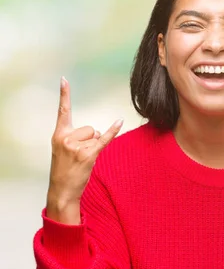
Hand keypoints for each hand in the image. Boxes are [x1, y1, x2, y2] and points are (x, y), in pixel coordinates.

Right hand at [46, 77, 122, 223]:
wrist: (62, 190)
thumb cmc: (65, 169)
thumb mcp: (63, 150)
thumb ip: (75, 137)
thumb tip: (96, 132)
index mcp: (59, 135)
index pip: (63, 111)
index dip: (65, 95)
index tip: (64, 79)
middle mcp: (66, 138)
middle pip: (90, 128)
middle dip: (89, 141)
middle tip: (79, 156)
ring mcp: (76, 146)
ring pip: (96, 136)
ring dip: (94, 147)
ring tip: (83, 160)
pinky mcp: (88, 154)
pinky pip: (104, 139)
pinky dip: (113, 131)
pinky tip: (120, 121)